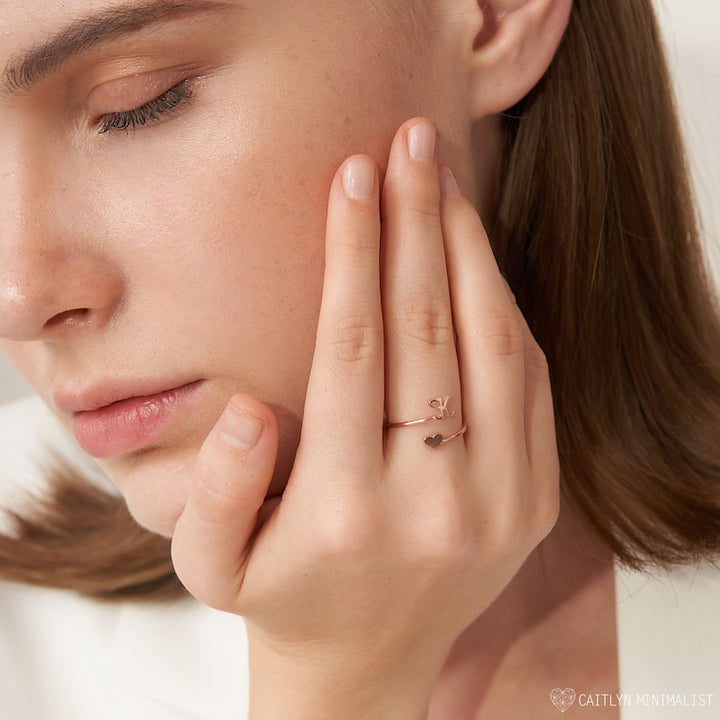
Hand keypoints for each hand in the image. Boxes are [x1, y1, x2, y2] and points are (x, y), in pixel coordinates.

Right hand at [171, 118, 559, 718]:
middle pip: (431, 332)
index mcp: (348, 512)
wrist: (367, 658)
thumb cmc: (283, 592)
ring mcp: (499, 504)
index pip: (355, 349)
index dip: (354, 252)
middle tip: (412, 142)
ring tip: (447, 183)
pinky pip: (530, 383)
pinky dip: (506, 310)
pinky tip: (476, 260)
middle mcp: (435, 505)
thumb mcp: (209, 563)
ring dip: (471, 253)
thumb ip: (216, 492)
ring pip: (496, 349)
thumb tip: (255, 410)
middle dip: (418, 224)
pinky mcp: (534, 502)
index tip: (354, 174)